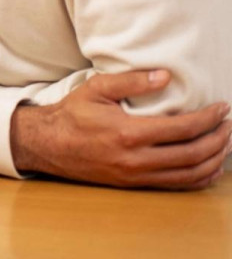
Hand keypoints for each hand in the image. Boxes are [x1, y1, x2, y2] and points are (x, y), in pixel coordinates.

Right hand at [11, 69, 230, 189]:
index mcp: (129, 133)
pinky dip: (200, 178)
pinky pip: (177, 185)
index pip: (184, 128)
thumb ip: (131, 81)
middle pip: (194, 154)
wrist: (48, 145)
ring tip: (224, 143)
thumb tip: (164, 76)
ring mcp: (137, 175)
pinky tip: (210, 167)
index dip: (209, 118)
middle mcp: (137, 159)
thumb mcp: (96, 89)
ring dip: (214, 159)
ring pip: (190, 174)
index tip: (222, 108)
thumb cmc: (72, 115)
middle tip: (229, 125)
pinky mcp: (135, 184)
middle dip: (219, 139)